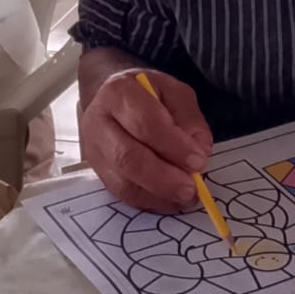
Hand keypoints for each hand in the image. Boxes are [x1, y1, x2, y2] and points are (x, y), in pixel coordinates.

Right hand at [81, 69, 213, 212]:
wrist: (114, 100)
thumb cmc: (148, 95)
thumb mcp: (175, 92)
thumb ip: (189, 119)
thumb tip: (200, 151)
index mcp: (118, 93)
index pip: (145, 123)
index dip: (173, 146)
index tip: (199, 161)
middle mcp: (98, 123)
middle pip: (127, 157)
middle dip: (163, 177)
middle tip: (191, 188)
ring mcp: (94, 151)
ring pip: (122, 181)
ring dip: (158, 194)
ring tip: (184, 197)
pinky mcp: (99, 173)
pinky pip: (123, 194)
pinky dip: (150, 201)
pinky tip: (170, 200)